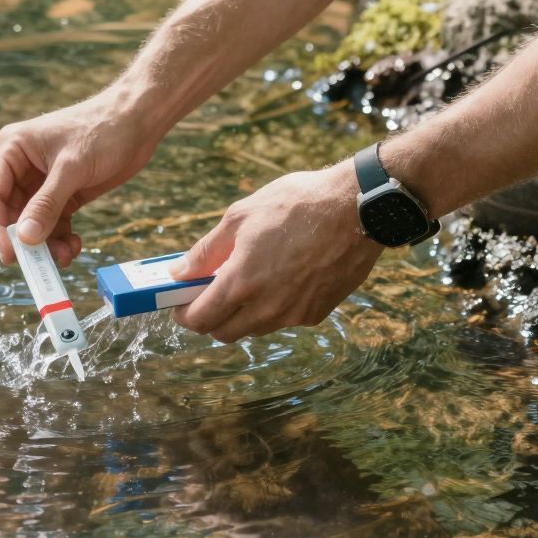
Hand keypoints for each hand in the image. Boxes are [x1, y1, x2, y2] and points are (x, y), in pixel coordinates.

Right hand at [0, 89, 159, 268]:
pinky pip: (53, 223)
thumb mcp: (72, 168)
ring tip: (66, 256)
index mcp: (12, 149)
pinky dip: (61, 238)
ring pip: (33, 224)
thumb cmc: (103, 129)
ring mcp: (42, 181)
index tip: (11, 256)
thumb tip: (24, 238)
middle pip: (10, 215)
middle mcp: (21, 167)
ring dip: (46, 243)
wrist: (140, 120)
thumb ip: (47, 204)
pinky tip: (74, 245)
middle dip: (26, 240)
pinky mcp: (64, 192)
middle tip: (41, 264)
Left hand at [166, 161, 382, 343]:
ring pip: (254, 328)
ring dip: (241, 313)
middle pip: (224, 333)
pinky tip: (281, 276)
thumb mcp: (241, 216)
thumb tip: (179, 272)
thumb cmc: (297, 204)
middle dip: (210, 317)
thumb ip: (206, 250)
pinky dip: (273, 306)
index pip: (200, 320)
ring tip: (247, 277)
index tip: (180, 302)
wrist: (357, 208)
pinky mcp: (316, 313)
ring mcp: (294, 315)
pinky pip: (284, 319)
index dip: (183, 313)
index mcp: (241, 283)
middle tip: (208, 291)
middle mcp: (266, 308)